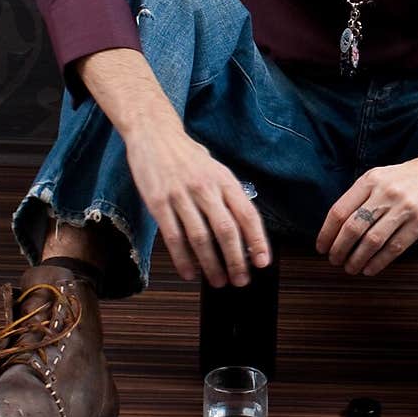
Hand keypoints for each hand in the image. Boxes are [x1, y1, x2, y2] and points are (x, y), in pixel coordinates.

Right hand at [124, 123, 270, 285]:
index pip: (247, 214)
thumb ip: (229, 197)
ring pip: (200, 238)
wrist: (155, 134)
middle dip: (236, 261)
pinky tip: (190, 273)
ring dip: (211, 265)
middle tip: (241, 280)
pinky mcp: (158, 202)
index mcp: (225, 180)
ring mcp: (181, 195)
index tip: (263, 262)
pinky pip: (173, 237)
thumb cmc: (188, 157)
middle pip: (226, 231)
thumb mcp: (216, 170)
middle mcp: (206, 188)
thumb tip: (245, 231)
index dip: (257, 241)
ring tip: (218, 281)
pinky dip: (183, 259)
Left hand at [315, 154, 417, 276]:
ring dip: (357, 259)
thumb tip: (339, 226)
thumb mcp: (382, 176)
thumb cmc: (411, 177)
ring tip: (350, 268)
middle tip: (334, 261)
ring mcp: (405, 208)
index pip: (340, 210)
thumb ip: (362, 196)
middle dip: (339, 249)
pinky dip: (378, 262)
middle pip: (353, 228)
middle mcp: (385, 193)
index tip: (321, 247)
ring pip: (372, 241)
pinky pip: (394, 248)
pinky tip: (370, 269)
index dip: (327, 233)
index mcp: (370, 180)